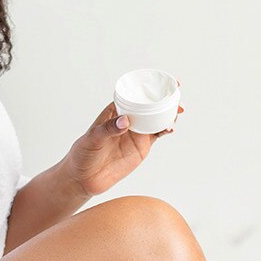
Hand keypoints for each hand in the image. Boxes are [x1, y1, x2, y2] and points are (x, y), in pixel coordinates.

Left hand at [62, 80, 183, 198]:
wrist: (85, 178)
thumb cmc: (83, 153)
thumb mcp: (93, 138)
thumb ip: (109, 129)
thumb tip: (125, 121)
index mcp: (115, 111)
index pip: (133, 95)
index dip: (147, 87)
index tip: (160, 82)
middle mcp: (128, 120)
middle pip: (149, 106)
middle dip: (163, 99)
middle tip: (176, 95)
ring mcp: (136, 134)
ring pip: (156, 120)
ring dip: (168, 114)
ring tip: (177, 110)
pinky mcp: (141, 148)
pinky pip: (156, 135)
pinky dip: (165, 130)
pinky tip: (170, 128)